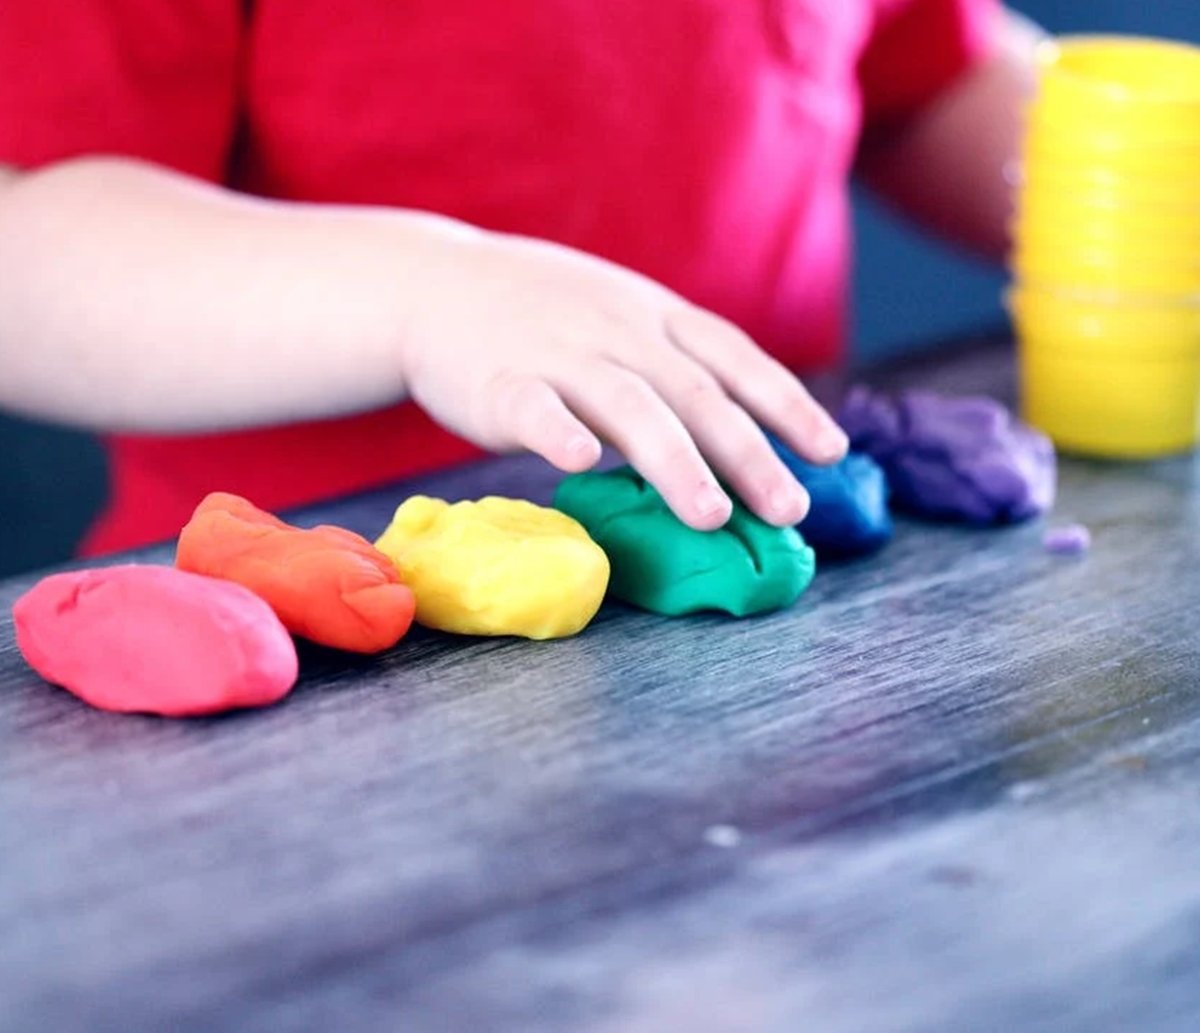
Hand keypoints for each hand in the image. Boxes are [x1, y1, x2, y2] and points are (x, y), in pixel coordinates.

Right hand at [403, 230, 848, 530]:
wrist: (433, 284)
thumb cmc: (540, 314)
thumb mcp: (619, 315)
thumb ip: (672, 363)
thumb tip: (741, 431)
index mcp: (653, 316)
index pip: (735, 358)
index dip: (787, 404)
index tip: (832, 451)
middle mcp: (618, 330)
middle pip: (695, 393)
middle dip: (749, 452)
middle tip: (789, 510)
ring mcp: (559, 352)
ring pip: (628, 405)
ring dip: (675, 461)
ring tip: (712, 516)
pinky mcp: (499, 381)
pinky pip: (533, 406)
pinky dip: (560, 432)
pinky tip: (584, 462)